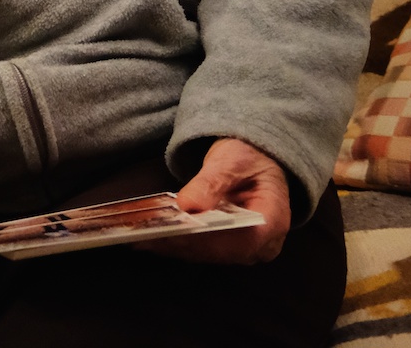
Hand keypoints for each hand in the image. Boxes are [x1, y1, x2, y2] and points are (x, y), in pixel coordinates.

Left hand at [136, 138, 290, 263]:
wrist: (254, 160)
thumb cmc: (247, 156)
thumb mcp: (231, 160)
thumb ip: (211, 182)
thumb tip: (188, 205)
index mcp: (272, 221)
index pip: (238, 241)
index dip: (204, 240)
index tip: (172, 233)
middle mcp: (262, 244)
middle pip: (218, 252)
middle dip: (180, 244)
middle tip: (143, 236)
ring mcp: (245, 249)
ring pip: (205, 254)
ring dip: (172, 246)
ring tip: (138, 238)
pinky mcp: (227, 247)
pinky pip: (200, 249)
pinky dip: (175, 243)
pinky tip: (148, 237)